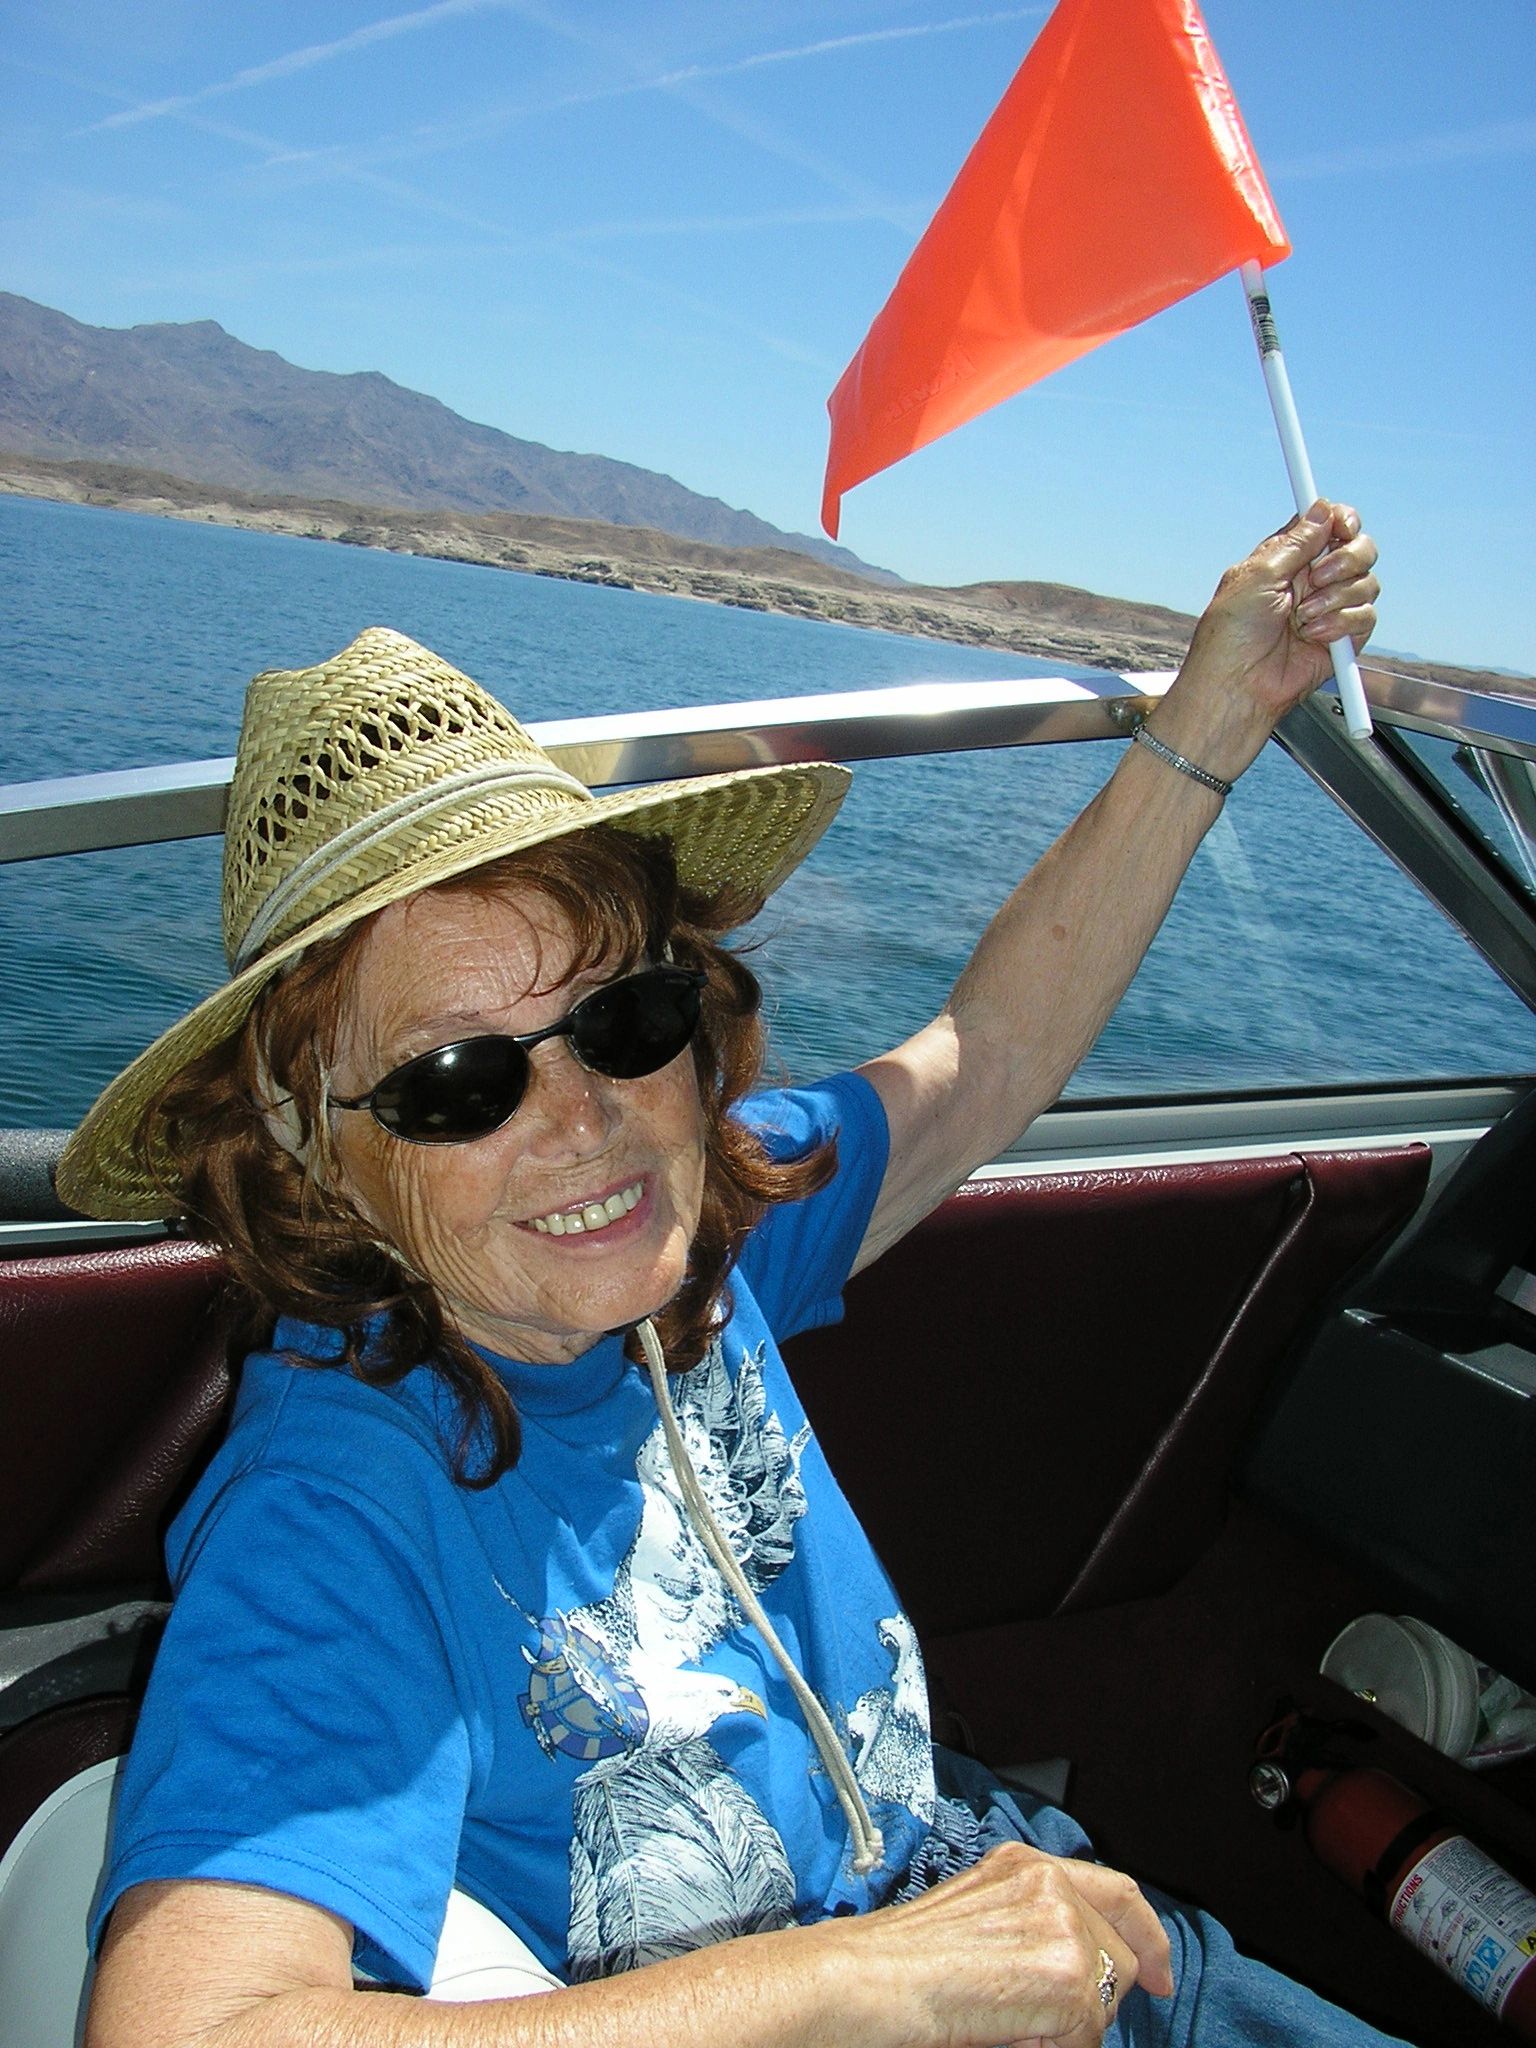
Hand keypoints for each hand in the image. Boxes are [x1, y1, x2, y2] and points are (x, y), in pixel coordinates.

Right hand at [813, 1840, 1172, 2047]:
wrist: (869, 1979)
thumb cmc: (900, 1962)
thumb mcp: (979, 1917)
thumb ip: (1032, 1923)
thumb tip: (1086, 1971)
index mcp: (1024, 1865)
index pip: (1117, 1891)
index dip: (1147, 1934)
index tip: (1160, 1972)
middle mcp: (1050, 1884)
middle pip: (1119, 1954)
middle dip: (1093, 1997)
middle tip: (1036, 2020)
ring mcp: (1064, 1928)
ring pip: (1106, 1998)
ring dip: (1067, 2025)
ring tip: (1006, 2019)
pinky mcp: (1070, 1976)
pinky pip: (1087, 2035)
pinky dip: (1051, 2045)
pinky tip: (1005, 2030)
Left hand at [1153, 500, 1378, 782]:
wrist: (1238, 685)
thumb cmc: (1231, 635)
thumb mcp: (1257, 575)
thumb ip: (1295, 542)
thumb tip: (1322, 508)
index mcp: (1288, 558)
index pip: (1330, 524)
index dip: (1343, 520)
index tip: (1342, 525)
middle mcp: (1313, 580)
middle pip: (1360, 548)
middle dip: (1347, 559)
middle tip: (1317, 578)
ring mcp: (1331, 608)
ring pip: (1367, 583)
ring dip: (1336, 598)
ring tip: (1302, 619)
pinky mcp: (1344, 638)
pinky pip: (1366, 617)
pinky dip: (1341, 624)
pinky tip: (1313, 636)